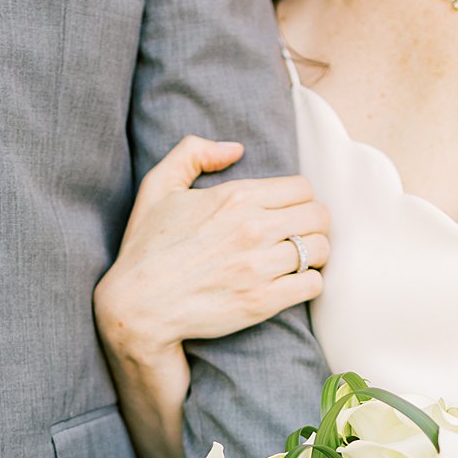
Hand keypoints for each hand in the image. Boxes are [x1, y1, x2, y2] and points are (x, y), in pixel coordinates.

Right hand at [93, 135, 329, 364]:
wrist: (137, 307)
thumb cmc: (146, 248)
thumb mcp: (157, 186)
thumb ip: (193, 152)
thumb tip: (235, 149)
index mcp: (235, 197)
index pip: (302, 187)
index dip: (298, 200)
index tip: (287, 213)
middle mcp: (252, 228)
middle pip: (319, 216)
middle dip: (313, 225)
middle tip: (297, 237)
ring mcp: (259, 266)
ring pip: (320, 249)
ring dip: (313, 255)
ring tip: (297, 261)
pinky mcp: (262, 301)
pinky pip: (312, 284)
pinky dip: (308, 283)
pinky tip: (292, 284)